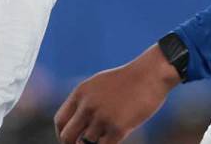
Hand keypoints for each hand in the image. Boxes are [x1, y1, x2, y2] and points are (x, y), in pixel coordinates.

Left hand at [54, 44, 180, 143]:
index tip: (71, 140)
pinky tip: (112, 141)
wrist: (151, 74)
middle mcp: (87, 106)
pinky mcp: (118, 128)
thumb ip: (87, 101)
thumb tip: (80, 122)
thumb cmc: (129, 80)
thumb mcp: (99, 84)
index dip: (63, 134)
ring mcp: (102, 118)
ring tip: (102, 139)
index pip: (60, 121)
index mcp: (80, 93)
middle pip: (67, 137)